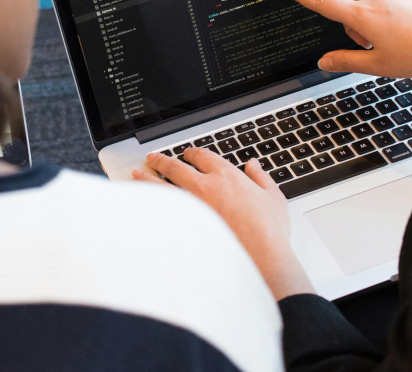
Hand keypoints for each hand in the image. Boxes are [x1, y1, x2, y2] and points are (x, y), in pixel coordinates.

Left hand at [133, 148, 315, 299]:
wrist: (260, 258)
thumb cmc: (268, 231)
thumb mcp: (273, 198)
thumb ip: (261, 178)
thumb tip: (253, 166)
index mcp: (226, 176)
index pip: (203, 156)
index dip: (193, 153)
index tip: (187, 154)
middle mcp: (204, 187)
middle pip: (176, 166)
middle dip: (162, 160)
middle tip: (153, 158)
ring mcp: (190, 207)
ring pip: (161, 186)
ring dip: (147, 178)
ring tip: (138, 174)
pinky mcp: (183, 227)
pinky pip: (161, 210)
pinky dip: (149, 204)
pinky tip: (142, 203)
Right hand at [283, 0, 411, 95]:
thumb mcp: (377, 66)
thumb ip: (346, 61)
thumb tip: (324, 62)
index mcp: (363, 17)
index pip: (324, 4)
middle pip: (347, 7)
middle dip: (350, 25)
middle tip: (369, 47)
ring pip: (367, 5)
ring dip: (369, 22)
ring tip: (393, 42)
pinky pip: (387, 2)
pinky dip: (388, 16)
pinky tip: (407, 33)